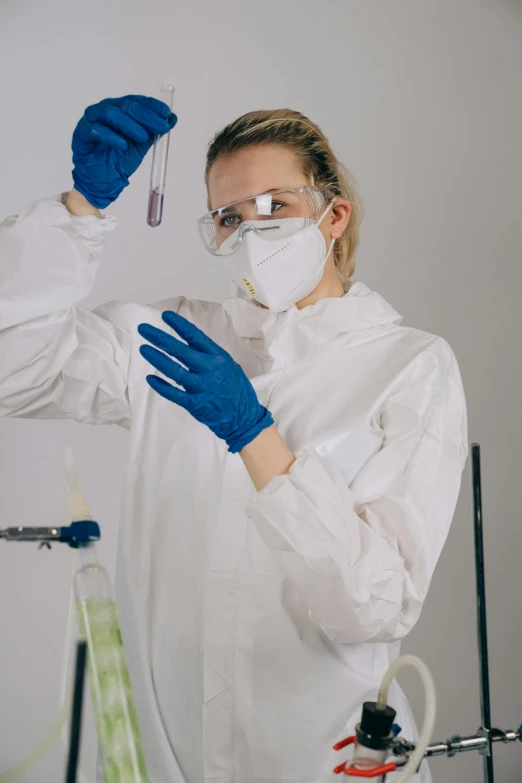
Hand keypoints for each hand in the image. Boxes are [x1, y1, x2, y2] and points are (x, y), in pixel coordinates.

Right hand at [72, 95, 176, 207]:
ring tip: (142, 137)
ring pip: (110, 113)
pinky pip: (95, 130)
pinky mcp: (81, 133)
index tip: (167, 114)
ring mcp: (92, 120)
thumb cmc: (119, 161)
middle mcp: (106, 110)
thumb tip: (172, 119)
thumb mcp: (141, 146)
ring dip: (129, 124)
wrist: (103, 181)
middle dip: (146, 115)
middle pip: (126, 105)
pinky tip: (123, 145)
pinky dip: (111, 136)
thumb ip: (153, 132)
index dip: (153, 106)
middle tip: (160, 126)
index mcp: (120, 110)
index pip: (137, 101)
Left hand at [138, 311, 273, 452]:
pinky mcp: (195, 404)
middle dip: (160, 338)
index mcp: (219, 357)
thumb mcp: (230, 367)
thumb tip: (191, 346)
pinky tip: (150, 379)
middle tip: (144, 329)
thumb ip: (211, 357)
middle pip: (180, 350)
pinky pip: (174, 394)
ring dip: (157, 359)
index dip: (179, 325)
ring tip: (144, 349)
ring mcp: (201, 387)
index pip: (196, 337)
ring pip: (175, 371)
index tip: (165, 316)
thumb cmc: (238, 391)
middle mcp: (210, 369)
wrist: (245, 419)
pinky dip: (161, 387)